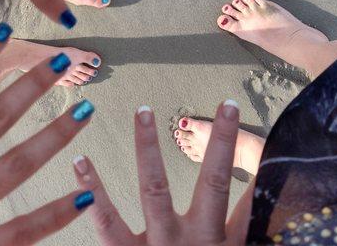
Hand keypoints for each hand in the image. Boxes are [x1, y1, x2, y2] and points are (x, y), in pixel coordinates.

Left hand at [73, 103, 250, 245]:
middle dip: (219, 145)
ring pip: (156, 190)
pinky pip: (106, 223)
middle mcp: (192, 242)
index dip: (239, 150)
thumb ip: (239, 226)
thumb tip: (256, 193)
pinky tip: (81, 161)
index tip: (232, 109)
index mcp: (219, 245)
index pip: (240, 191)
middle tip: (222, 105)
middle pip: (212, 185)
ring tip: (145, 111)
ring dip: (151, 149)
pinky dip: (94, 192)